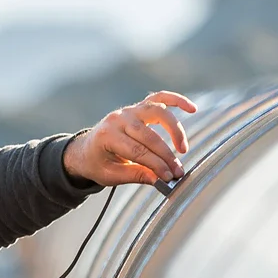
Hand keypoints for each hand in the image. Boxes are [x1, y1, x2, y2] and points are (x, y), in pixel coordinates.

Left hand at [62, 91, 198, 185]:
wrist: (85, 150)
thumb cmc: (97, 163)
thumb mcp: (110, 175)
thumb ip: (135, 175)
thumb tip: (159, 179)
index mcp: (107, 136)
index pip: (138, 152)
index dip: (156, 165)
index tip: (169, 178)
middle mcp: (118, 119)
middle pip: (149, 136)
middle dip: (166, 156)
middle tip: (177, 172)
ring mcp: (129, 110)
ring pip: (157, 112)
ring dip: (174, 129)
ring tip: (182, 148)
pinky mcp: (138, 107)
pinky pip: (159, 98)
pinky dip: (176, 100)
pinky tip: (192, 108)